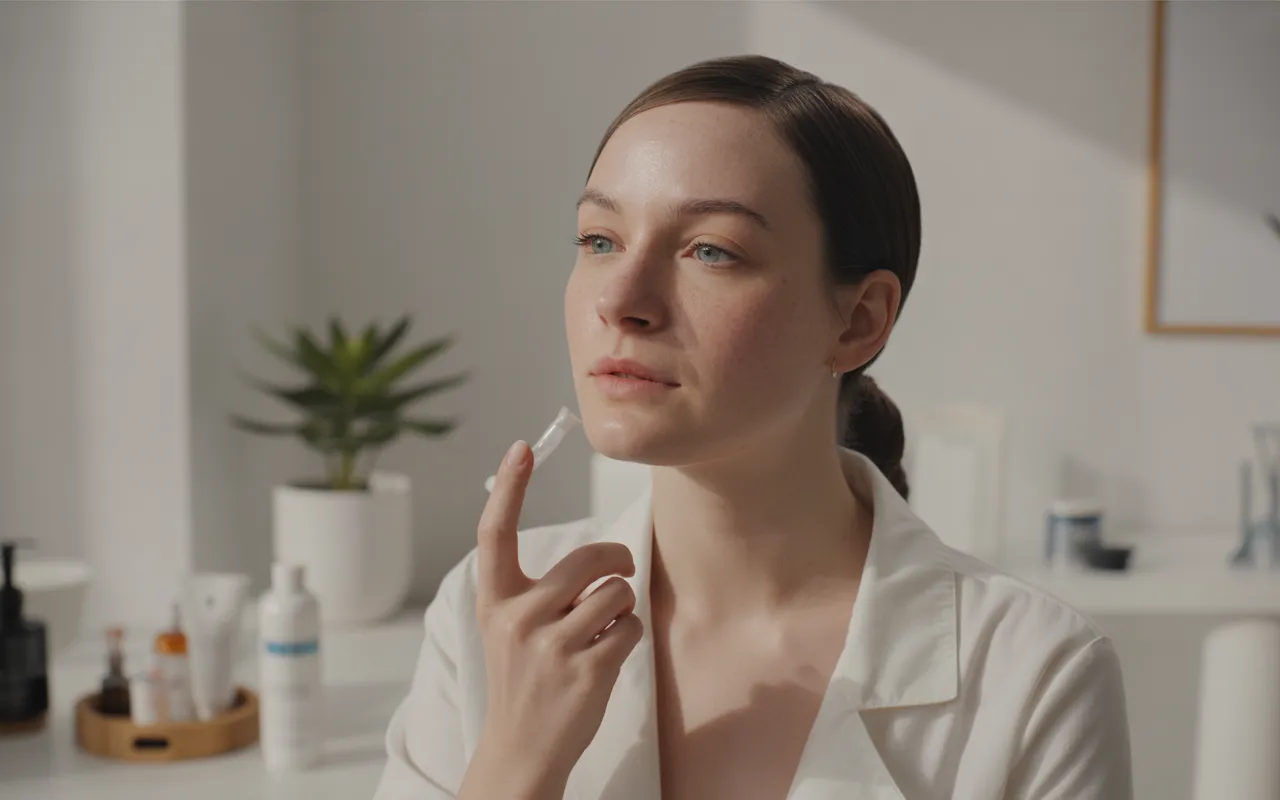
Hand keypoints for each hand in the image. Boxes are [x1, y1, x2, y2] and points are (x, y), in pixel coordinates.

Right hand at [459, 440, 642, 798]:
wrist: (520, 749)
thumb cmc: (523, 679)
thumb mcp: (508, 628)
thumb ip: (535, 589)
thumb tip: (594, 553)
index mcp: (495, 600)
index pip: (496, 532)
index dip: (511, 487)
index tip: (522, 447)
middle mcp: (518, 618)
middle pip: (587, 557)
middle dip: (617, 559)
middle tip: (620, 569)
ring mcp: (551, 646)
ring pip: (616, 592)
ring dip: (622, 606)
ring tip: (603, 628)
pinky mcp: (585, 671)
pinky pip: (630, 628)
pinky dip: (628, 636)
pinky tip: (606, 656)